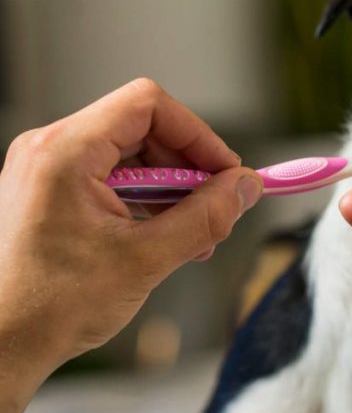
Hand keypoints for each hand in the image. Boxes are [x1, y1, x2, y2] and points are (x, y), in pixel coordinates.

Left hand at [0, 79, 262, 412]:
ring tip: (192, 236)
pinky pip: (110, 179)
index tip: (227, 173)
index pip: (148, 105)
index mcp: (64, 153)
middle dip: (188, 168)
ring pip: (130, 156)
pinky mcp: (48, 195)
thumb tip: (245, 188)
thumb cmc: (48, 307)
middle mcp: (50, 151)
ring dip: (171, 190)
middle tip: (216, 209)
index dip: (198, 135)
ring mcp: (46, 172)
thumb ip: (205, 217)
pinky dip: (145, 203)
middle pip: (142, 128)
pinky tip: (162, 240)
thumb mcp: (146, 259)